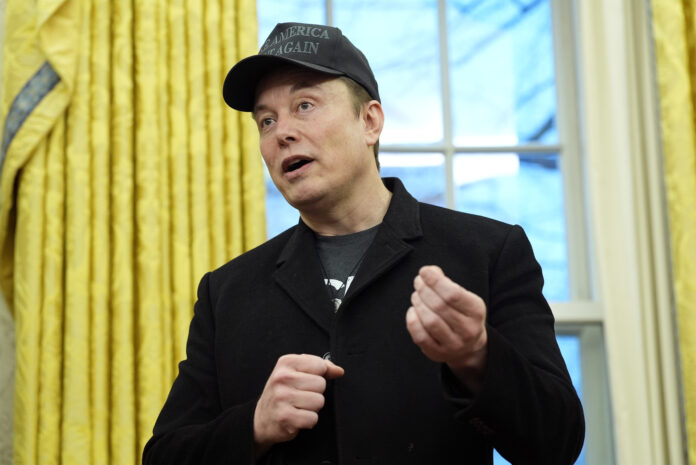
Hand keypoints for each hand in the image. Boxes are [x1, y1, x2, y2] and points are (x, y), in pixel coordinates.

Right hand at [253, 354, 343, 455]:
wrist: (262, 418)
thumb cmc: (282, 392)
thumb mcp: (296, 372)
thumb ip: (320, 367)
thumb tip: (339, 371)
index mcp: (286, 362)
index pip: (319, 365)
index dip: (318, 375)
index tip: (306, 381)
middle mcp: (282, 378)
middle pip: (321, 384)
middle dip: (315, 393)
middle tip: (300, 396)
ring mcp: (282, 397)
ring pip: (319, 401)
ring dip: (312, 408)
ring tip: (298, 406)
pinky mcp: (285, 417)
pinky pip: (313, 418)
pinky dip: (308, 421)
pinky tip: (297, 417)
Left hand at [406, 265, 486, 392]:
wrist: (468, 346)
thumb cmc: (461, 314)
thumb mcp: (463, 296)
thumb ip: (446, 282)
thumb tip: (429, 272)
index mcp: (476, 311)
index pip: (453, 294)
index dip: (435, 281)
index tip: (424, 271)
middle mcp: (467, 330)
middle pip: (439, 306)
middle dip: (424, 290)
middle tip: (418, 282)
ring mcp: (453, 345)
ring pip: (430, 321)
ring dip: (418, 303)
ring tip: (416, 296)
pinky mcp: (438, 353)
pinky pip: (420, 336)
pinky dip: (412, 320)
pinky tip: (413, 311)